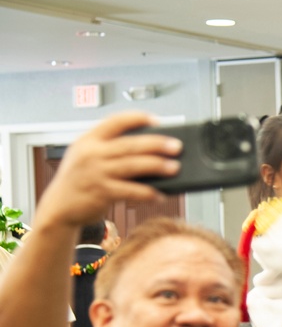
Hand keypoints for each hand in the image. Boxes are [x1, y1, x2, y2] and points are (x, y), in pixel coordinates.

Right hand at [36, 112, 180, 228]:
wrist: (59, 208)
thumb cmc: (79, 181)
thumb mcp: (86, 157)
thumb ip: (109, 149)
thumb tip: (149, 150)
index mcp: (88, 140)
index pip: (115, 121)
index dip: (137, 118)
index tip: (156, 120)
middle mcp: (91, 154)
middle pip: (130, 145)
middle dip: (157, 144)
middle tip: (176, 146)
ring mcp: (96, 173)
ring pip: (133, 165)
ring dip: (157, 166)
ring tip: (175, 167)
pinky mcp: (101, 192)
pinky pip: (131, 191)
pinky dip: (148, 193)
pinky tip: (161, 194)